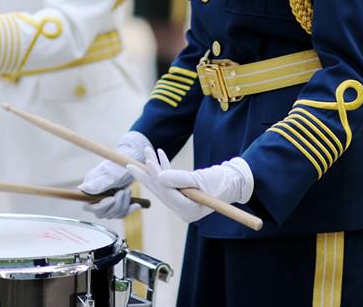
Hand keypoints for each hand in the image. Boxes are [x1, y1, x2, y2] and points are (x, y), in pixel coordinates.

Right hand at [78, 131, 150, 218]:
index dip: (100, 206)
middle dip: (115, 206)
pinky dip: (128, 209)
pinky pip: (120, 213)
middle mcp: (95, 195)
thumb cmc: (119, 165)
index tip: (112, 199)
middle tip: (123, 192)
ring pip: (112, 214)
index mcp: (90, 187)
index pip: (89, 206)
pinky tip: (135, 204)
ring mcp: (105, 199)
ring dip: (123, 206)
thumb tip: (83, 188)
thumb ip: (98, 183)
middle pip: (101, 212)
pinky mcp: (115, 203)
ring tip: (128, 191)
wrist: (131, 162)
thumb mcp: (110, 175)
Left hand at [127, 148, 252, 223]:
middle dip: (146, 175)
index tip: (148, 162)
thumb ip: (179, 178)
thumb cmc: (221, 182)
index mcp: (187, 211)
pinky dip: (165, 167)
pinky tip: (159, 154)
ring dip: (155, 167)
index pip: (166, 194)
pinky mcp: (183, 194)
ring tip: (147, 152)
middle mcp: (182, 209)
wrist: (234, 183)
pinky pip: (170, 181)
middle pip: (160, 190)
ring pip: (163, 184)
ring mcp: (182, 203)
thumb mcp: (200, 179)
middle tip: (129, 164)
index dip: (156, 177)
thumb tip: (158, 176)